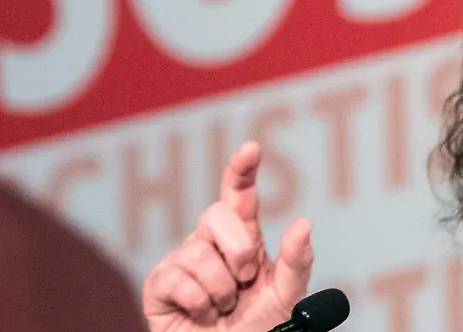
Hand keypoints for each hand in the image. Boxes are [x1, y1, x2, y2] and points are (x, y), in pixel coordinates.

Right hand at [142, 142, 312, 331]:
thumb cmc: (260, 329)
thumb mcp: (287, 297)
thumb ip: (297, 262)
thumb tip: (303, 222)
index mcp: (243, 238)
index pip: (239, 195)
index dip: (241, 169)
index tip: (251, 148)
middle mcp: (210, 242)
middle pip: (217, 215)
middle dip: (238, 249)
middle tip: (245, 282)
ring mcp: (182, 261)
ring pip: (198, 252)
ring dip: (220, 289)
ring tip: (222, 308)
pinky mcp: (159, 284)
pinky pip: (177, 278)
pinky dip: (198, 303)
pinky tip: (201, 315)